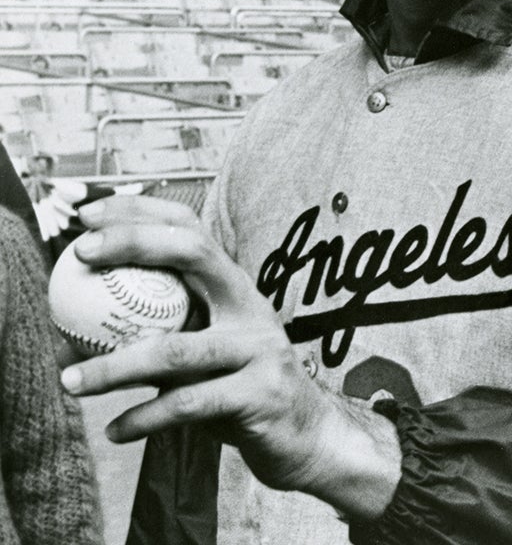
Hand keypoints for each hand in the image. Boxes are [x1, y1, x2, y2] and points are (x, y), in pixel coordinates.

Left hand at [60, 196, 400, 517]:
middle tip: (81, 254)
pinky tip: (115, 430)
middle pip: (194, 253)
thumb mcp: (202, 353)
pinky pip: (189, 404)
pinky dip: (145, 418)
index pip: (189, 229)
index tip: (89, 216)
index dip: (141, 213)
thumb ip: (153, 336)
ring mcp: (259, 346)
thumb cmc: (239, 388)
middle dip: (135, 241)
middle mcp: (249, 305)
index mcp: (234, 287)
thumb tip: (69, 332)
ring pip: (176, 348)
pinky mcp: (260, 394)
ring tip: (69, 381)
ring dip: (113, 366)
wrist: (306, 434)